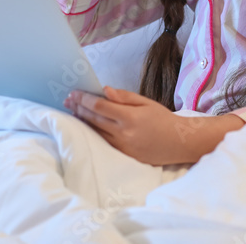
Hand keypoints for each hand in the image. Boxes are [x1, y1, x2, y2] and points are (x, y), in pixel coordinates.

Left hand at [64, 86, 188, 165]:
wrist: (178, 142)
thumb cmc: (162, 119)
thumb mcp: (146, 102)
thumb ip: (124, 97)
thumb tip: (104, 90)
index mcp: (130, 117)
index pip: (100, 106)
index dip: (84, 99)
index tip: (74, 93)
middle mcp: (123, 133)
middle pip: (94, 119)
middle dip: (79, 108)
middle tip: (68, 100)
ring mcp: (122, 146)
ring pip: (95, 132)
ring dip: (82, 120)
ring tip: (72, 111)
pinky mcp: (123, 155)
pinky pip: (103, 142)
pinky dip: (92, 132)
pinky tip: (86, 125)